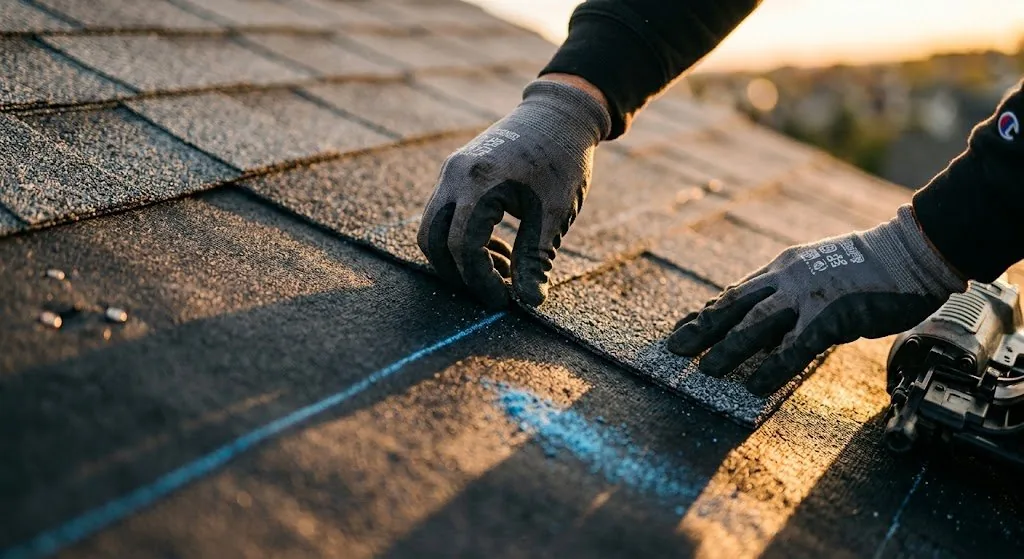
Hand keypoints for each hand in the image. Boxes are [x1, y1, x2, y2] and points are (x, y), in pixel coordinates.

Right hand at [417, 79, 610, 308]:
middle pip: (432, 239)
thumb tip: (530, 302)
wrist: (559, 114)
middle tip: (493, 291)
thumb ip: (536, 259)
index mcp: (480, 183)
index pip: (462, 246)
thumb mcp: (555, 213)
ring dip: (461, 257)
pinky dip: (462, 238)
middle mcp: (455, 175)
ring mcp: (450, 171)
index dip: (479, 280)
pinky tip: (498, 247)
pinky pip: (443, 214)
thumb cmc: (563, 161)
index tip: (503, 300)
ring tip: (504, 267)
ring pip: (433, 228)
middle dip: (459, 274)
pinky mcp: (454, 172)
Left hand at [667, 205, 965, 395]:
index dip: (705, 313)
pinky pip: (795, 346)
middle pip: (734, 305)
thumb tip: (764, 325)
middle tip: (673, 349)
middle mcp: (787, 277)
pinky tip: (754, 385)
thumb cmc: (870, 268)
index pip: (734, 293)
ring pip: (756, 323)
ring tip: (705, 371)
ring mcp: (808, 294)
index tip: (679, 330)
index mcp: (782, 268)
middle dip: (702, 329)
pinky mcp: (832, 314)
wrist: (912, 251)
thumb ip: (790, 297)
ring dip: (728, 348)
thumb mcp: (818, 273)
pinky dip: (771, 367)